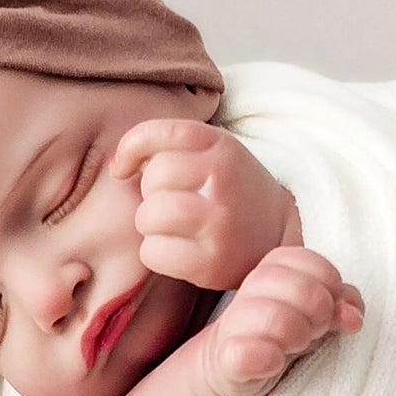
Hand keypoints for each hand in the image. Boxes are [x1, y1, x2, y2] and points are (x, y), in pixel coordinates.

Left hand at [107, 118, 296, 289]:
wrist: (279, 234)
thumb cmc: (232, 191)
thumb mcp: (212, 153)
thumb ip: (166, 147)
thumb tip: (116, 167)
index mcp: (220, 146)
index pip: (158, 133)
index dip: (131, 149)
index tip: (127, 167)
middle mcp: (221, 180)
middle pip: (152, 179)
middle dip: (151, 194)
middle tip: (174, 203)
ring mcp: (217, 222)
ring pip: (148, 216)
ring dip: (151, 225)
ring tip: (175, 228)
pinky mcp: (210, 261)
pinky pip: (152, 252)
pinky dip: (156, 254)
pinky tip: (178, 250)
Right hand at [200, 246, 363, 395]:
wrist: (237, 371)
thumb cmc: (284, 335)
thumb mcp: (317, 315)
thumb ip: (340, 305)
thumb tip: (354, 317)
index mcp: (273, 270)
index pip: (305, 260)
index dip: (328, 284)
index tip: (330, 309)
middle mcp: (249, 291)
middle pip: (289, 283)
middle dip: (315, 308)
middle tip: (316, 330)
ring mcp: (234, 324)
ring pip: (270, 315)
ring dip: (295, 332)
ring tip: (298, 346)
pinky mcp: (226, 359)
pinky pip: (243, 352)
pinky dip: (265, 358)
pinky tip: (275, 362)